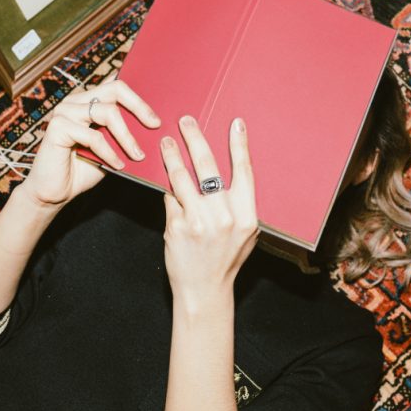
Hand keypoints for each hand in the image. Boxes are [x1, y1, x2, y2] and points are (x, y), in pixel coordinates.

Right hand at [19, 73, 160, 208]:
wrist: (55, 192)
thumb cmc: (82, 170)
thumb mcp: (111, 150)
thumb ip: (124, 135)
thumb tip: (153, 128)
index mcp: (88, 101)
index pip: (117, 88)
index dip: (139, 99)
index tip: (157, 119)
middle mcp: (76, 101)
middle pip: (114, 90)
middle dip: (139, 107)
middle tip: (154, 126)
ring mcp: (65, 111)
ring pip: (107, 112)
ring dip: (126, 137)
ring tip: (137, 155)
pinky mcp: (57, 126)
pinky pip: (93, 136)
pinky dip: (110, 152)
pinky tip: (118, 165)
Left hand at [160, 115, 258, 305]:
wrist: (204, 289)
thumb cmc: (225, 259)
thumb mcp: (245, 233)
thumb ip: (238, 205)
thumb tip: (227, 172)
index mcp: (246, 215)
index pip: (244, 171)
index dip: (239, 144)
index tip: (235, 123)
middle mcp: (224, 216)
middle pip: (208, 166)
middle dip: (195, 138)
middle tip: (186, 121)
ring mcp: (199, 221)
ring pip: (182, 177)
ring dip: (172, 155)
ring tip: (166, 142)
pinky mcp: (176, 226)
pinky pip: (170, 198)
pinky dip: (167, 189)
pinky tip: (163, 180)